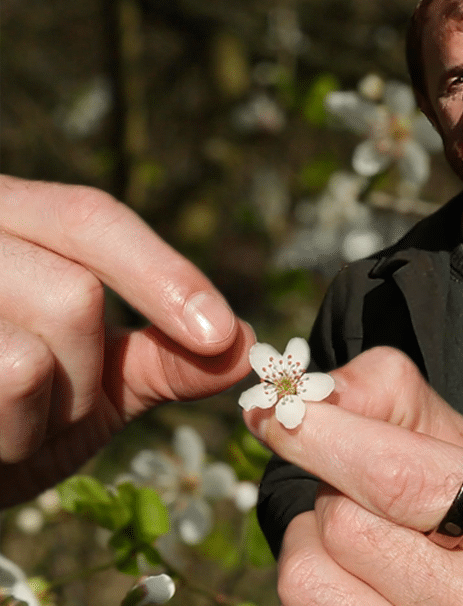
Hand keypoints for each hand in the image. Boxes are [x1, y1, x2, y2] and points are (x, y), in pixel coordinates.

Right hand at [0, 175, 253, 505]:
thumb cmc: (5, 417)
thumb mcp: (91, 384)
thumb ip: (163, 360)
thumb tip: (245, 344)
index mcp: (4, 217)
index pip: (90, 217)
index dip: (164, 274)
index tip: (223, 333)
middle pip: (73, 291)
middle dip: (88, 371)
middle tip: (56, 406)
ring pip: (30, 358)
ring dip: (48, 415)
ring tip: (13, 425)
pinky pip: (2, 388)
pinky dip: (12, 439)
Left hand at [244, 347, 462, 605]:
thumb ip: (392, 396)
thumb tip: (312, 400)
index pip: (403, 482)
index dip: (330, 439)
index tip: (282, 412)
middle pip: (348, 526)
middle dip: (338, 489)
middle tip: (367, 486)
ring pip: (311, 576)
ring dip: (316, 536)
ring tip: (367, 530)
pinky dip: (312, 574)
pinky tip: (354, 569)